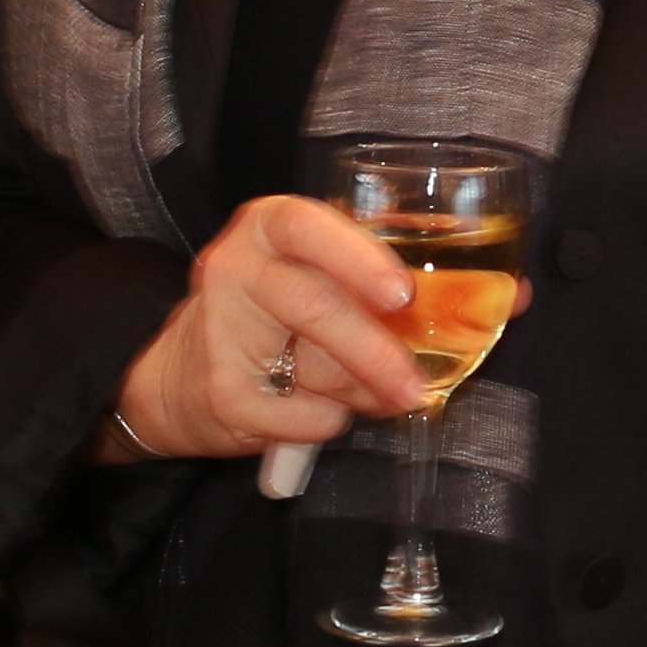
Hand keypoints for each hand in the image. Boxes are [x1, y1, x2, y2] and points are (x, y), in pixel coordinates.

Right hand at [109, 196, 443, 459]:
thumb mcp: (303, 273)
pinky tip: (319, 408)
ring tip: (380, 393)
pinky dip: (332, 420)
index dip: (358, 259)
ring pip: (320, 368)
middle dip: (377, 352)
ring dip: (366, 390)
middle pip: (314, 306)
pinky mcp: (223, 394)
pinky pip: (307, 415)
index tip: (401, 293)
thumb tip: (467, 307)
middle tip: (415, 384)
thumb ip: (364, 279)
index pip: (304, 226)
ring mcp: (221, 333)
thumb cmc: (266, 316)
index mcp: (264, 228)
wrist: (179, 376)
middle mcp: (234, 269)